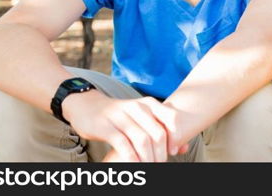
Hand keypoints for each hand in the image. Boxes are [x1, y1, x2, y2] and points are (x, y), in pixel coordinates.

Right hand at [63, 92, 190, 161]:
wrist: (87, 105)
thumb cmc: (120, 115)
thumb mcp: (142, 117)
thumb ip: (162, 129)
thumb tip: (184, 148)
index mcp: (148, 104)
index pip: (171, 119)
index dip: (176, 137)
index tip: (173, 151)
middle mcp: (137, 107)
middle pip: (158, 133)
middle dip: (161, 153)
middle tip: (160, 163)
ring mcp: (120, 116)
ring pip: (142, 140)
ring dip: (148, 158)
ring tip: (149, 167)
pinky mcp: (106, 127)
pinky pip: (123, 144)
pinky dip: (132, 157)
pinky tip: (135, 165)